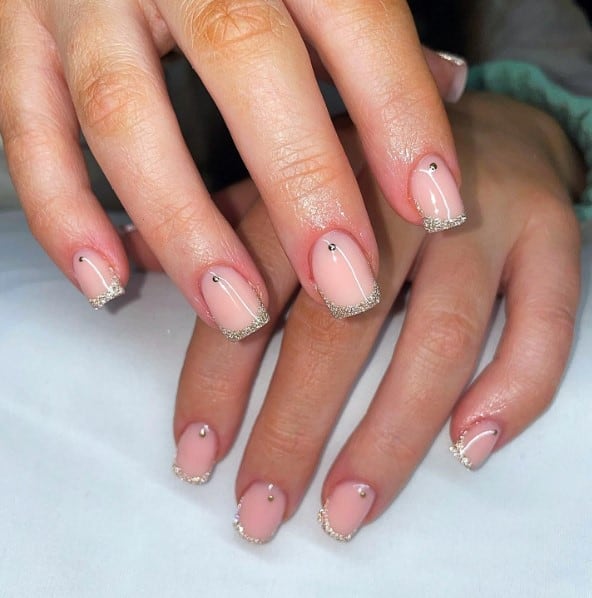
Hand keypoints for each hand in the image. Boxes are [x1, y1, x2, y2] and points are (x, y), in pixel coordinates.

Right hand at [0, 0, 466, 339]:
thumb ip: (370, 24)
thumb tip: (446, 85)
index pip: (352, 17)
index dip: (398, 114)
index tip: (436, 210)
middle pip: (242, 62)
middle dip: (300, 186)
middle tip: (346, 289)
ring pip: (123, 113)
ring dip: (182, 228)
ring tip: (237, 314)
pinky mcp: (14, 34)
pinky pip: (26, 130)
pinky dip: (62, 215)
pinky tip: (106, 284)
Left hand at [155, 91, 582, 542]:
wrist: (482, 123)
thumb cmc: (371, 165)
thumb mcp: (291, 177)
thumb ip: (222, 223)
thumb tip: (133, 260)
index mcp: (318, 180)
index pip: (254, 284)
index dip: (219, 374)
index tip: (196, 454)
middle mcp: (397, 197)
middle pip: (341, 320)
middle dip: (294, 426)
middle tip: (261, 509)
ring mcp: (481, 217)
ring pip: (441, 334)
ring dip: (390, 434)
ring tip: (346, 509)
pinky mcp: (551, 234)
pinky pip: (546, 318)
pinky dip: (516, 386)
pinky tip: (472, 445)